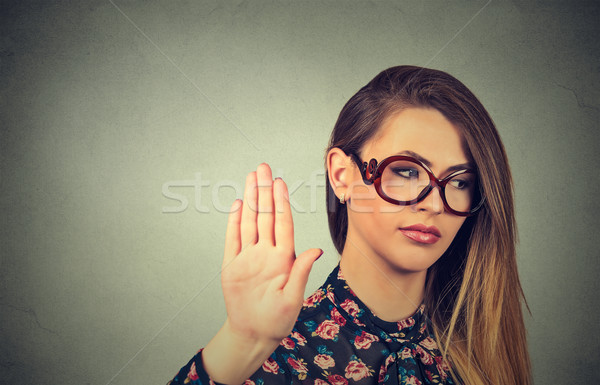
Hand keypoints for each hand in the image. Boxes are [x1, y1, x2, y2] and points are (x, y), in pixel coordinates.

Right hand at [221, 163, 321, 342]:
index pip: (282, 223)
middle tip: (263, 167)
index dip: (281, 202)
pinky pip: (233, 238)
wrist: (253, 333)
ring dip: (250, 199)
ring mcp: (249, 256)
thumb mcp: (293, 297)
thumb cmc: (277, 319)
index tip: (279, 182)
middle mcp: (266, 252)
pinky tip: (238, 204)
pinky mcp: (232, 264)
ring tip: (251, 178)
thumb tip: (315, 250)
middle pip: (265, 215)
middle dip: (264, 191)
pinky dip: (234, 221)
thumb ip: (301, 271)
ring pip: (249, 221)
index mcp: (284, 258)